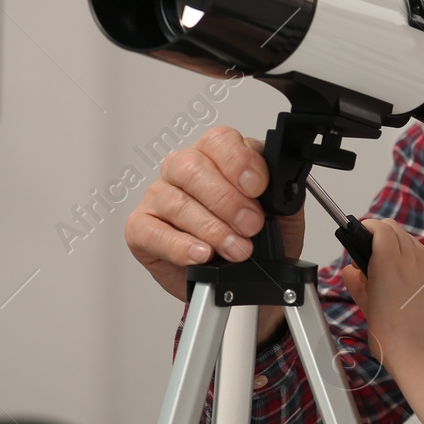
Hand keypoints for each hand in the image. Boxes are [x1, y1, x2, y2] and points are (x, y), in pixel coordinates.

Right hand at [124, 125, 303, 343]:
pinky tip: (201, 254)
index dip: (238, 162)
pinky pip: (153, 232)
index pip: (220, 140)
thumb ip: (280, 194)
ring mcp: (159, 197)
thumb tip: (280, 188)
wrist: (246, 282)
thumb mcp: (281, 213)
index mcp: (217, 155)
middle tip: (251, 226)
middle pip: (192, 168)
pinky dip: (180, 246)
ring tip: (235, 249)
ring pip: (175, 201)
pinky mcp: (141, 228)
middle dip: (227, 200)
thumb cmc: (260, 240)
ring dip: (210, 228)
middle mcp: (183, 169)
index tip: (257, 188)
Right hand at [340, 218, 423, 372]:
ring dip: (396, 245)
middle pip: (394, 228)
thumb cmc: (385, 326)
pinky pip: (422, 253)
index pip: (379, 227)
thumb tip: (353, 265)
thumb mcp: (360, 297)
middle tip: (370, 256)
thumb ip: (352, 275)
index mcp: (388, 260)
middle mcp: (411, 257)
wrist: (410, 345)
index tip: (360, 236)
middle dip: (380, 236)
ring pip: (409, 238)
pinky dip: (411, 256)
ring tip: (387, 268)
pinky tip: (403, 276)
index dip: (367, 229)